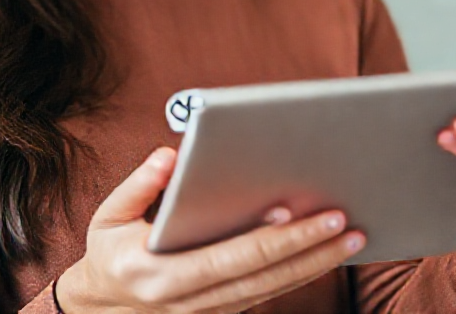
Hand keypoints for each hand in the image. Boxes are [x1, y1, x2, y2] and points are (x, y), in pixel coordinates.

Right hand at [56, 147, 366, 313]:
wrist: (101, 309)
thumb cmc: (110, 252)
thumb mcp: (108, 216)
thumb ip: (139, 185)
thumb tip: (171, 156)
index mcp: (159, 275)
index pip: (226, 258)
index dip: (265, 240)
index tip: (296, 212)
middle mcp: (188, 302)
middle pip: (261, 277)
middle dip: (307, 250)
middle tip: (348, 223)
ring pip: (272, 291)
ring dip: (315, 264)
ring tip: (354, 236)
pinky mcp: (223, 313)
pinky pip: (268, 295)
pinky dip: (299, 274)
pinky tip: (328, 252)